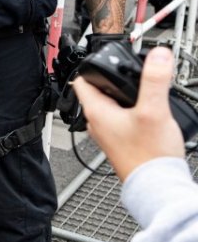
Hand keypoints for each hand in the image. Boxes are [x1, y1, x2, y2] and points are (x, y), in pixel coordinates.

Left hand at [72, 46, 184, 180]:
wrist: (158, 186)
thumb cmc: (149, 156)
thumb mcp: (154, 110)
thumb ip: (154, 80)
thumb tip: (158, 55)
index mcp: (96, 112)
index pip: (82, 81)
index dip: (92, 67)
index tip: (105, 58)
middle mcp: (97, 123)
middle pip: (100, 92)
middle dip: (115, 80)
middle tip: (131, 72)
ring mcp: (109, 134)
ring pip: (113, 106)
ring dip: (126, 97)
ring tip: (143, 91)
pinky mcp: (122, 142)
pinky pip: (123, 119)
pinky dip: (133, 111)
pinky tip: (149, 112)